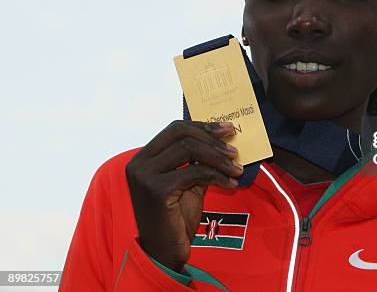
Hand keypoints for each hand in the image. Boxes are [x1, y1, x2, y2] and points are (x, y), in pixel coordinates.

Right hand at [125, 120, 242, 270]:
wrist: (164, 251)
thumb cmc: (176, 217)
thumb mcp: (188, 182)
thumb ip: (198, 161)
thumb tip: (223, 140)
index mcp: (145, 157)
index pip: (176, 128)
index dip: (203, 126)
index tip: (227, 129)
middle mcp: (140, 163)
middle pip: (182, 134)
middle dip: (212, 139)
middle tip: (234, 150)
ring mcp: (145, 176)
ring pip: (189, 150)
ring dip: (218, 157)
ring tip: (236, 168)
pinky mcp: (157, 190)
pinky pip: (195, 172)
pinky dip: (217, 176)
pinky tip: (230, 183)